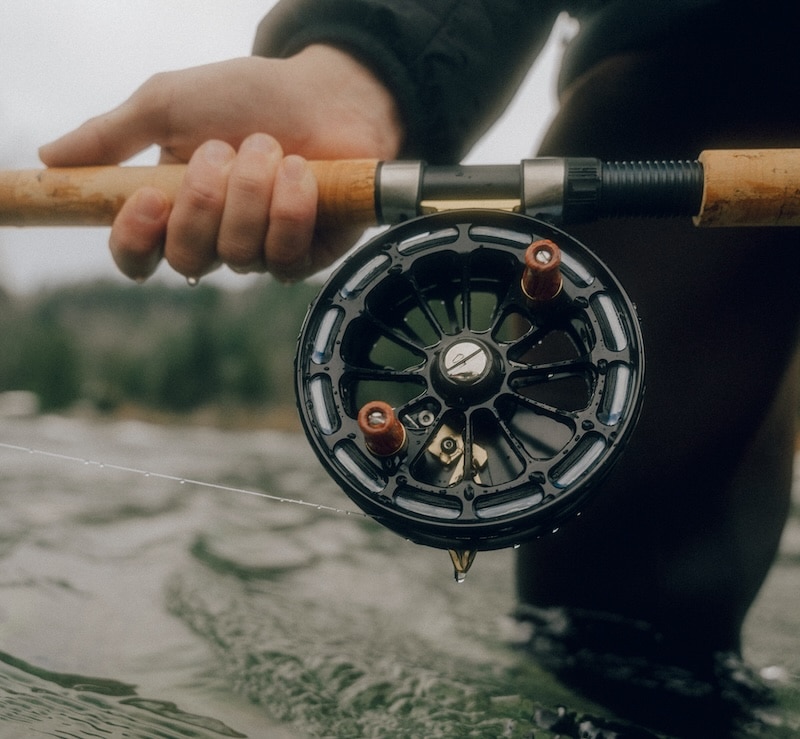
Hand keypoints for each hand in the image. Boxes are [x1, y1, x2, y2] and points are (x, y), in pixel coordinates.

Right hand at [38, 46, 403, 281]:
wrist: (326, 93)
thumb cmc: (250, 97)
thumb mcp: (169, 104)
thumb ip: (111, 135)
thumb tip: (49, 159)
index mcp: (174, 209)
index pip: (137, 256)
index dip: (134, 239)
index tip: (150, 200)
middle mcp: (214, 238)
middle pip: (186, 260)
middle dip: (204, 201)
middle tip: (223, 149)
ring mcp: (260, 251)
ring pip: (237, 254)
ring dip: (252, 192)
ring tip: (272, 148)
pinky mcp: (304, 256)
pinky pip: (283, 258)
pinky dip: (290, 209)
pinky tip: (302, 174)